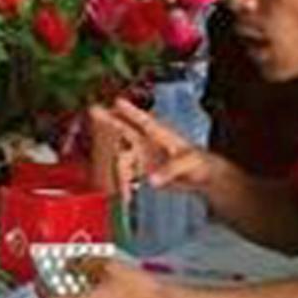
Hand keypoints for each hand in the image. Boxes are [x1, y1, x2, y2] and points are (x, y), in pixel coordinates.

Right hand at [88, 99, 218, 199]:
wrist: (203, 177)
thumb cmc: (200, 164)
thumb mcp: (188, 164)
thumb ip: (170, 171)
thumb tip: (151, 180)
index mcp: (162, 135)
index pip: (144, 121)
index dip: (130, 111)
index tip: (117, 102)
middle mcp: (149, 143)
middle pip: (125, 130)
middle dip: (109, 120)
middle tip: (93, 110)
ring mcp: (145, 156)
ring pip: (123, 155)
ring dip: (116, 162)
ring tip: (114, 175)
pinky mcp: (144, 170)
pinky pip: (129, 174)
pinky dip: (124, 184)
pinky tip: (124, 196)